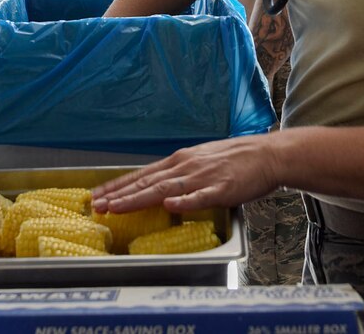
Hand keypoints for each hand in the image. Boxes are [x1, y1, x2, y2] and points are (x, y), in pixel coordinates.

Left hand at [91, 135, 280, 213]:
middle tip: (96, 206)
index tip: (96, 195)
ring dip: (138, 199)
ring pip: (165, 189)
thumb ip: (180, 174)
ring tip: (117, 207)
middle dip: (119, 195)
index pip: (142, 175)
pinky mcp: (223, 188)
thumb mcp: (200, 161)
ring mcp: (203, 177)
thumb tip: (159, 188)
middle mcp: (186, 166)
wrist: (267, 155)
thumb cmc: (235, 160)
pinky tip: (170, 205)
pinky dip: (184, 201)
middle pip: (147, 182)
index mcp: (180, 161)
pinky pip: (201, 196)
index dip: (118, 186)